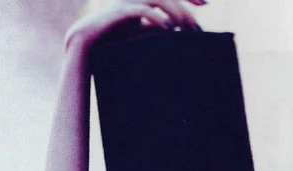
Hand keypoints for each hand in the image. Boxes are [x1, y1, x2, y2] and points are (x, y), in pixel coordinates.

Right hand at [65, 0, 205, 57]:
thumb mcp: (140, 33)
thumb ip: (156, 27)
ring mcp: (127, 1)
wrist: (86, 43)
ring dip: (176, 11)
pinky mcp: (120, 12)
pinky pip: (143, 11)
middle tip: (204, 11)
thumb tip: (177, 29)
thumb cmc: (113, 41)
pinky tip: (169, 31)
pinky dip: (158, 20)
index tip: (205, 4)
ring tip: (188, 28)